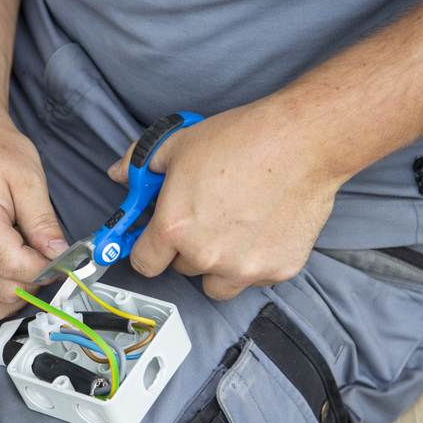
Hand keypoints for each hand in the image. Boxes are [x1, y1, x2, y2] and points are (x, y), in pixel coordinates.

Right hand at [0, 110, 67, 326]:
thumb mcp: (30, 179)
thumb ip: (45, 222)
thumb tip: (61, 256)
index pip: (16, 269)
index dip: (46, 270)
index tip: (61, 258)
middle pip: (3, 292)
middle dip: (34, 283)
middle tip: (46, 260)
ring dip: (13, 299)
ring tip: (26, 271)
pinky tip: (0, 294)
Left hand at [107, 103, 348, 300]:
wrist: (302, 141)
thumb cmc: (243, 139)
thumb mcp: (178, 143)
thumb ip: (141, 163)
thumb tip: (120, 173)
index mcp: (174, 228)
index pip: (144, 263)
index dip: (147, 248)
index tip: (154, 241)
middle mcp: (206, 255)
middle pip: (182, 270)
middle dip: (187, 248)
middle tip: (206, 216)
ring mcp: (243, 268)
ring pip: (217, 284)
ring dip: (218, 265)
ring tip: (232, 229)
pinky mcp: (277, 270)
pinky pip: (254, 279)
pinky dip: (254, 262)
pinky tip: (261, 229)